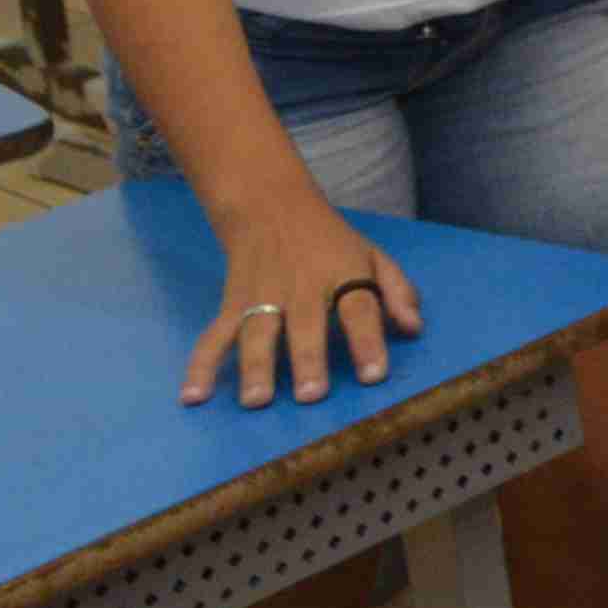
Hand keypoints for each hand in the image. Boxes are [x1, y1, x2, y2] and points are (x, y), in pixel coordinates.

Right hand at [188, 190, 418, 407]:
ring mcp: (262, 295)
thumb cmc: (330, 242)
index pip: (360, 308)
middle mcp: (301, 286)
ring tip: (256, 401)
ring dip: (255, 367)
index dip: (368, 341)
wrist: (270, 205)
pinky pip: (214, 336)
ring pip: (257, 332)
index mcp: (343, 274)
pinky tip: (193, 395)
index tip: (373, 376)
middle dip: (307, 359)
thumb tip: (414, 328)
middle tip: (310, 395)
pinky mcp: (231, 303)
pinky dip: (200, 366)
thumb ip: (397, 290)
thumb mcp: (372, 254)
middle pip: (306, 323)